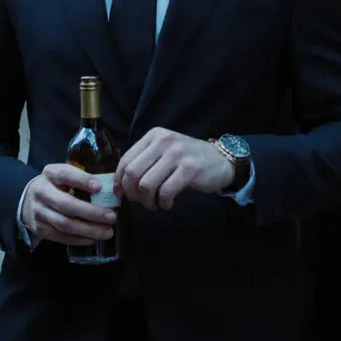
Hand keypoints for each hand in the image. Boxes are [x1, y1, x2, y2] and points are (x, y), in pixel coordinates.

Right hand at [20, 164, 116, 245]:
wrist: (27, 200)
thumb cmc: (56, 185)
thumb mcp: (64, 175)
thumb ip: (82, 179)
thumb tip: (112, 189)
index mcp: (50, 173)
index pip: (65, 174)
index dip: (82, 180)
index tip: (100, 187)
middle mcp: (42, 192)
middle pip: (67, 204)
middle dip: (92, 212)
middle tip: (112, 217)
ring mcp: (39, 212)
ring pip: (65, 224)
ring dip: (89, 230)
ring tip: (107, 232)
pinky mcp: (40, 229)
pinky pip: (61, 236)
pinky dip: (79, 239)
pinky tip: (93, 238)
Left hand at [114, 127, 234, 210]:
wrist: (221, 159)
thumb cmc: (188, 159)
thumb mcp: (164, 151)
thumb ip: (144, 161)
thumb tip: (120, 185)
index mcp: (154, 136)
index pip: (126, 160)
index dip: (119, 181)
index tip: (121, 194)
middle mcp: (164, 141)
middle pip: (133, 173)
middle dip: (132, 193)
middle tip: (140, 201)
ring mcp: (177, 154)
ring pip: (147, 184)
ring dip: (147, 201)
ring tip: (154, 204)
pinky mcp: (189, 169)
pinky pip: (165, 192)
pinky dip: (163, 203)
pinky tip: (167, 204)